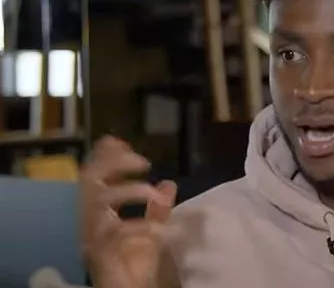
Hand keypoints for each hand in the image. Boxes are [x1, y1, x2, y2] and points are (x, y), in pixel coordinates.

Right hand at [79, 136, 176, 287]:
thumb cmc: (134, 267)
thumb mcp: (151, 232)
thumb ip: (158, 209)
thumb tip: (169, 183)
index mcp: (101, 212)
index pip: (95, 176)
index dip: (104, 155)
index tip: (119, 141)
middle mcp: (91, 220)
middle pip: (89, 180)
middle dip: (113, 163)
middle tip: (143, 161)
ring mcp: (92, 236)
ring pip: (98, 201)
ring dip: (129, 191)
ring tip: (153, 193)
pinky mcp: (100, 253)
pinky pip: (113, 232)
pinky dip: (137, 225)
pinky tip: (157, 229)